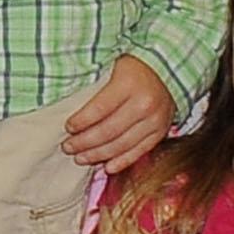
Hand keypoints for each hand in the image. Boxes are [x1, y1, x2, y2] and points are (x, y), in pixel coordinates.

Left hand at [60, 57, 174, 172]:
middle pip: (109, 130)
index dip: (81, 121)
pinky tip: (107, 167)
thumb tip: (67, 102)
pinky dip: (122, 161)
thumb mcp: (112, 65)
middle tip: (68, 147)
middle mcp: (144, 104)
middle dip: (84, 142)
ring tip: (80, 158)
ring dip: (98, 155)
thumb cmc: (132, 67)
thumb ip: (94, 84)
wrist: (166, 69)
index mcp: (129, 84)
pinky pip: (140, 151)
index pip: (99, 109)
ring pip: (122, 145)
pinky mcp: (161, 131)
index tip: (68, 128)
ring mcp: (155, 120)